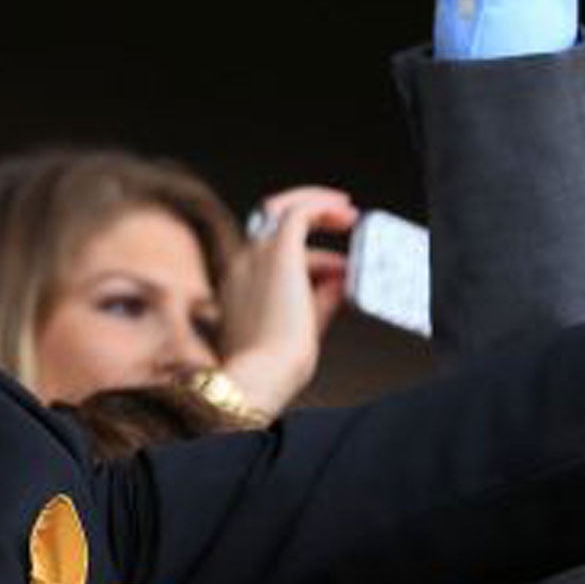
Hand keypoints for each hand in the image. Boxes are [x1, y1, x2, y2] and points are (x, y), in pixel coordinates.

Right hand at [219, 186, 358, 414]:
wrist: (260, 377)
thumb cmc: (275, 369)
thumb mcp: (300, 330)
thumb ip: (319, 301)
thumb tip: (340, 280)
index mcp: (236, 288)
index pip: (269, 257)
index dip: (309, 261)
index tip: (330, 267)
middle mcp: (241, 266)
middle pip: (274, 228)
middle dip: (307, 217)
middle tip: (339, 217)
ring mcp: (256, 257)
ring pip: (286, 215)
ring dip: (318, 210)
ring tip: (348, 215)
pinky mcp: (279, 254)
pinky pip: (299, 213)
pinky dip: (321, 206)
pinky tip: (344, 213)